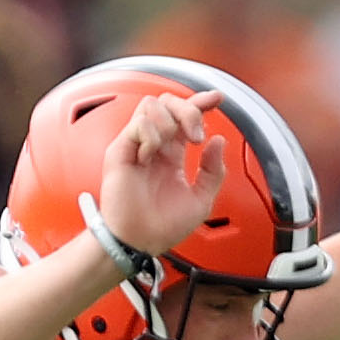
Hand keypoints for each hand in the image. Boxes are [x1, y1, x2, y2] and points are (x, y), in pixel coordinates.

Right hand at [96, 93, 225, 255]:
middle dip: (188, 110)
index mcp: (172, 155)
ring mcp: (137, 146)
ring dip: (169, 122)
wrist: (139, 241)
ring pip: (151, 105)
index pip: (185, 118)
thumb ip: (213, 171)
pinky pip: (138, 124)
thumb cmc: (163, 227)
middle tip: (196, 136)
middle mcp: (155, 147)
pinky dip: (150, 135)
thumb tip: (219, 141)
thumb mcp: (201, 200)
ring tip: (171, 147)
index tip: (217, 98)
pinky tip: (151, 155)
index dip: (201, 103)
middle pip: (168, 103)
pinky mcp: (120, 150)